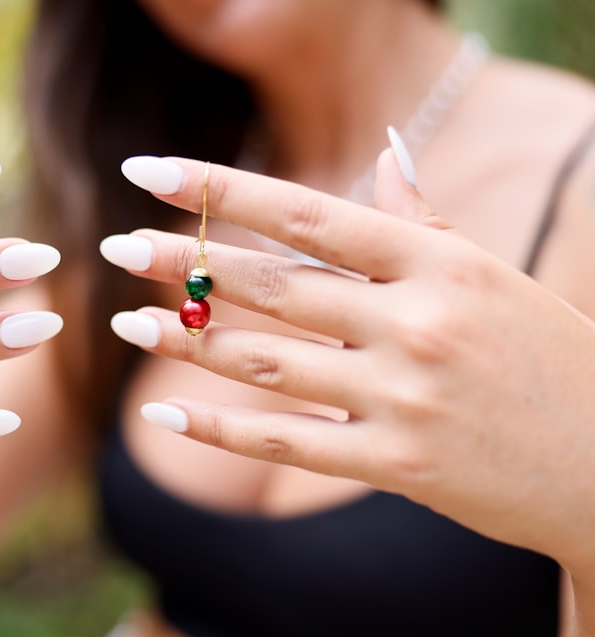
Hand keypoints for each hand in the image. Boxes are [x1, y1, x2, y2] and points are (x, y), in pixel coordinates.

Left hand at [102, 152, 594, 576]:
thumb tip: (387, 149)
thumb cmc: (546, 356)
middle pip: (274, 285)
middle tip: (115, 247)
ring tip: (126, 322)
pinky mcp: (397, 462)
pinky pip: (287, 443)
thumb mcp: (489, 274)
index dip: (220, 191)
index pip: (307, 214)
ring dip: (187, 341)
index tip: (149, 174)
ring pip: (269, 362)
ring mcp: (405, 395)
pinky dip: (219, 430)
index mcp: (438, 261)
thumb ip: (423, 219)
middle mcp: (417, 321)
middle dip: (184, 264)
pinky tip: (163, 415)